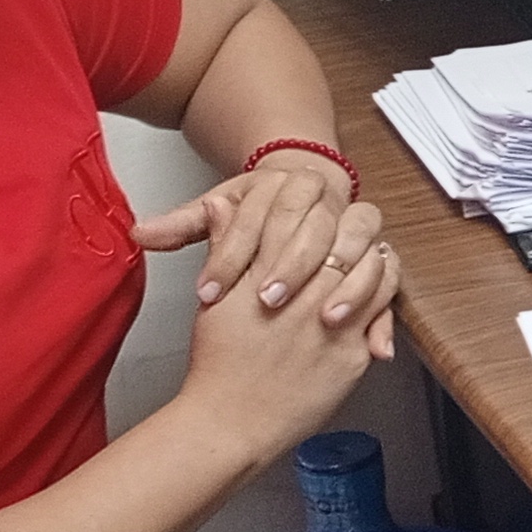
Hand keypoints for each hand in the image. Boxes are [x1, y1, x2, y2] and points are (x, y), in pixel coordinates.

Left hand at [134, 154, 378, 320]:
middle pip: (316, 230)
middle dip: (291, 267)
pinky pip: (389, 284)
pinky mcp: (376, 263)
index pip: (258, 216)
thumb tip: (142, 233)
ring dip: (345, 285)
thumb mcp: (224, 213)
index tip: (209, 291)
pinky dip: (384, 314)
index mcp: (286, 186)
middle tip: (265, 303)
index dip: (231, 254)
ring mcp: (357, 233)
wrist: (312, 193)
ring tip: (324, 320)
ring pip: (363, 249)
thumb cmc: (266, 209)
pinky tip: (372, 345)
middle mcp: (326, 205)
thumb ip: (184, 226)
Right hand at [176, 224, 400, 459]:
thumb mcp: (216, 295)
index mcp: (271, 273)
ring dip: (372, 258)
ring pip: (373, 270)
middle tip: (349, 228)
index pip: (305, 220)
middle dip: (351, 227)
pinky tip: (374, 290)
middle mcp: (307, 295)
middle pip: (346, 239)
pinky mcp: (352, 354)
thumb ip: (226, 244)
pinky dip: (382, 296)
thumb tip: (220, 204)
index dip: (315, 210)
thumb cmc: (220, 364)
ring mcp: (335, 323)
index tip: (317, 212)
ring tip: (364, 256)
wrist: (231, 422)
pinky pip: (382, 313)